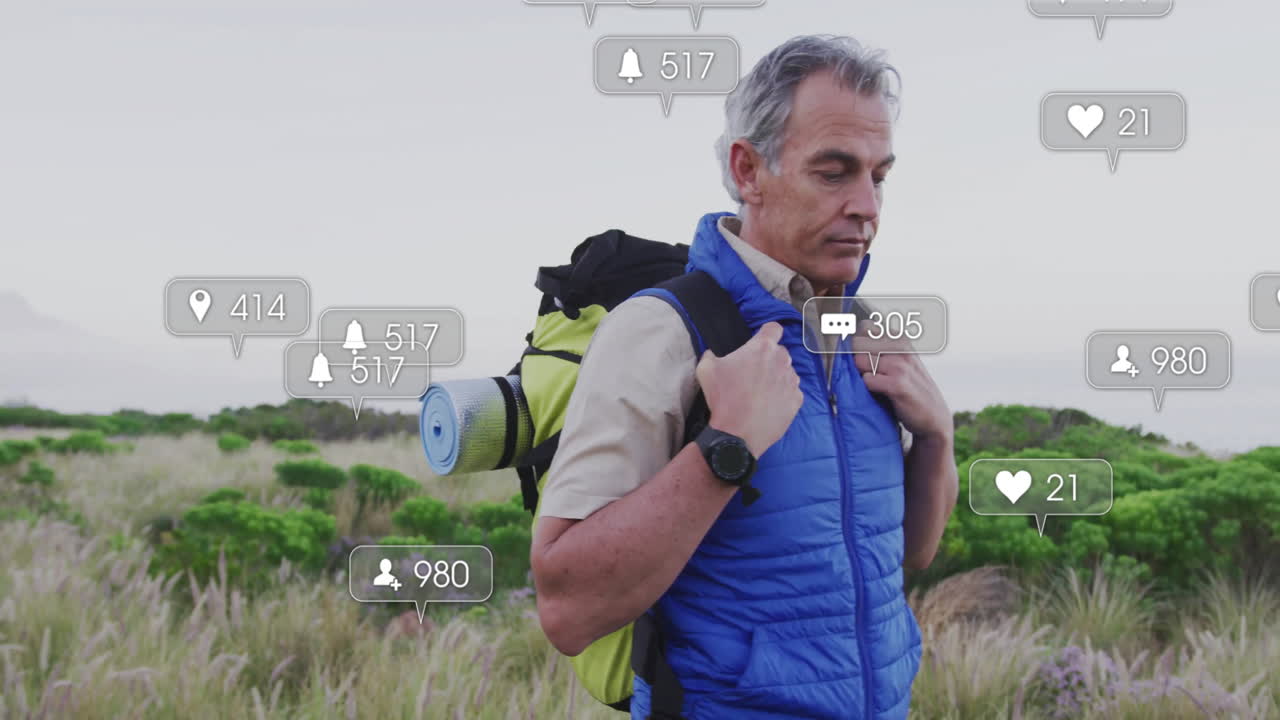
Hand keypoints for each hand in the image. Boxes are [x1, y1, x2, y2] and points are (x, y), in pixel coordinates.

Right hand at [696, 322, 802, 456]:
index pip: (773, 328)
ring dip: (776, 378)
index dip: (766, 333)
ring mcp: (792, 381)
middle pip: (779, 352)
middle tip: (752, 374)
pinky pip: (791, 392)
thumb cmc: (722, 398)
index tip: (759, 343)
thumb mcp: (706, 369)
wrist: (737, 433)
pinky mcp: (797, 401)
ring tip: (759, 393)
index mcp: (762, 348)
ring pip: (786, 372)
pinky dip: (782, 396)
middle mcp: (782, 360)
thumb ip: (711, 355)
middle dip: (768, 359)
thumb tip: (713, 354)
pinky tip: (768, 405)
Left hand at [851, 320, 952, 440]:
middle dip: (855, 359)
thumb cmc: (911, 389)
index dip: (856, 342)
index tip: (858, 354)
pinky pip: (866, 380)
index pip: (866, 326)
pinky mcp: (897, 384)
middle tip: (866, 373)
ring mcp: (900, 365)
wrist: (934, 416)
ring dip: (860, 374)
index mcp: (900, 340)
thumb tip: (847, 340)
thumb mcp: (901, 362)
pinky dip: (867, 388)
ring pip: (859, 360)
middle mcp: (901, 348)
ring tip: (874, 384)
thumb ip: (880, 349)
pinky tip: (878, 393)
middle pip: (857, 343)